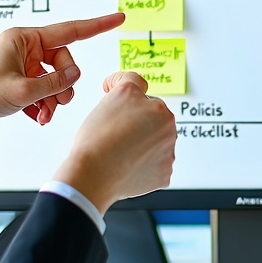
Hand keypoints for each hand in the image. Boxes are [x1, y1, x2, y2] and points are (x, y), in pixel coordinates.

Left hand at [0, 13, 123, 146]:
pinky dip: (43, 104)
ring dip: (54, 99)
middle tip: (59, 103)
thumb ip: (56, 82)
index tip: (119, 18)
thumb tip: (76, 75)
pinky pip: (44, 89)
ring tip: (44, 115)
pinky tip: (36, 116)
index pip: (69, 30)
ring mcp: (22, 65)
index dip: (97, 25)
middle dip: (64, 84)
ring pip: (55, 79)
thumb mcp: (24, 90)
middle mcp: (24, 48)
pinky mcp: (20, 81)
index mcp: (23, 38)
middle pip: (63, 62)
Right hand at [54, 71, 176, 213]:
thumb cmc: (97, 140)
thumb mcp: (110, 99)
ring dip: (143, 144)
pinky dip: (145, 166)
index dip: (126, 95)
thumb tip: (134, 87)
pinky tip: (128, 165)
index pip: (141, 91)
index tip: (118, 96)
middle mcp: (166, 124)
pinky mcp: (165, 173)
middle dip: (138, 122)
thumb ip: (126, 87)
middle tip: (116, 132)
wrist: (93, 176)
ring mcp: (168, 151)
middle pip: (152, 118)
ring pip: (155, 142)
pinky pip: (156, 166)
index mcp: (155, 104)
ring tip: (120, 151)